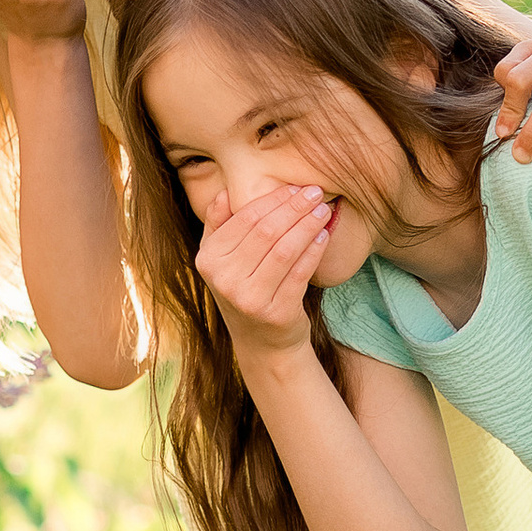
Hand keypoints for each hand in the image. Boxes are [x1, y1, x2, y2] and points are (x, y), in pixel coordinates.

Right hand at [194, 179, 333, 362]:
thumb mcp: (223, 260)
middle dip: (294, 207)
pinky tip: (323, 237)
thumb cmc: (246, 289)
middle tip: (316, 193)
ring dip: (308, 225)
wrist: (262, 342)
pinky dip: (313, 251)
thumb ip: (218, 226)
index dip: (273, 200)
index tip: (296, 188)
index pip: (244, 219)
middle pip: (266, 231)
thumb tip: (223, 193)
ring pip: (285, 250)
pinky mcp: (275, 314)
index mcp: (208, 260)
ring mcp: (249, 299)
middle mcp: (224, 280)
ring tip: (323, 211)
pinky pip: (299, 273)